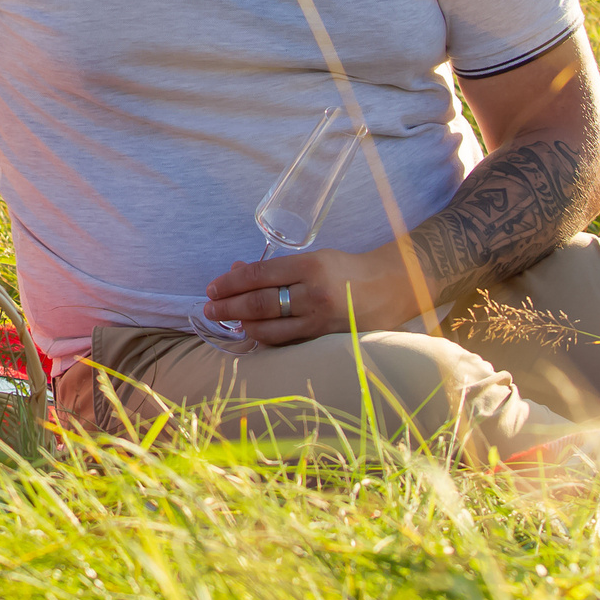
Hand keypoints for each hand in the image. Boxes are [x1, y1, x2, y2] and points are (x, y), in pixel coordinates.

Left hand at [203, 244, 427, 345]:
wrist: (389, 287)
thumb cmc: (344, 268)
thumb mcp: (312, 258)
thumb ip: (275, 268)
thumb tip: (236, 271)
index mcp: (310, 266)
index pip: (258, 276)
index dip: (230, 283)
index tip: (212, 288)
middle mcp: (314, 294)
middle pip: (259, 304)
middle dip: (228, 307)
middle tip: (209, 308)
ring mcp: (320, 320)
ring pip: (270, 328)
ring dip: (242, 326)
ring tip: (226, 320)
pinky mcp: (325, 339)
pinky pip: (286, 341)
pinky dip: (265, 338)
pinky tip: (252, 333)